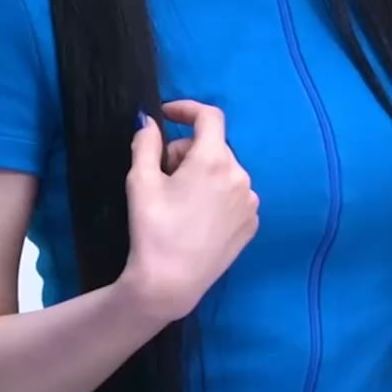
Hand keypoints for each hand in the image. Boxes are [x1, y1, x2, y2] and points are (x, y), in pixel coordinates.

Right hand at [118, 100, 258, 324]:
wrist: (171, 283)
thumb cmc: (152, 228)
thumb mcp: (140, 180)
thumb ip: (146, 142)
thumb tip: (149, 121)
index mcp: (214, 161)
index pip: (209, 116)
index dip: (186, 108)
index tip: (165, 115)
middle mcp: (241, 177)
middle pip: (212, 146)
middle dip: (185, 150)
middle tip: (161, 173)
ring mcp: (250, 203)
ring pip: (223, 170)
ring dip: (201, 172)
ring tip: (177, 199)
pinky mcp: (251, 224)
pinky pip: (233, 194)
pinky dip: (215, 194)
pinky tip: (195, 217)